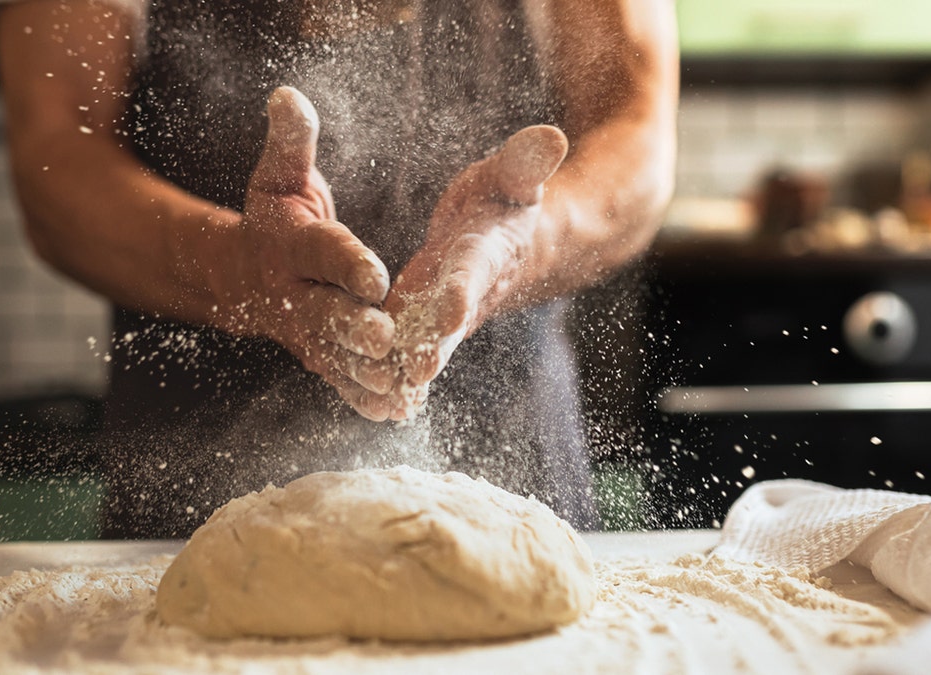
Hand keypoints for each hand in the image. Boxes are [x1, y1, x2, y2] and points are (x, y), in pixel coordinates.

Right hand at [212, 87, 397, 419]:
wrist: (239, 274)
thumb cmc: (274, 216)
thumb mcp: (279, 175)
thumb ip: (291, 142)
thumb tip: (287, 94)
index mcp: (290, 245)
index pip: (321, 252)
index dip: (347, 262)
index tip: (376, 274)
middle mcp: (293, 294)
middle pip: (325, 312)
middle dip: (354, 327)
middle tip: (386, 339)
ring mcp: (303, 332)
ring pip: (334, 355)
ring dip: (365, 373)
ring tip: (400, 386)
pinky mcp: (315, 356)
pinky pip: (338, 379)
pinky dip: (362, 396)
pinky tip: (394, 411)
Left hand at [381, 125, 568, 419]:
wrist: (513, 242)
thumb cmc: (506, 199)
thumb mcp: (514, 176)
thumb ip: (526, 161)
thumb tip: (553, 135)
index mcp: (486, 251)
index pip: (474, 270)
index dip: (463, 288)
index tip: (451, 308)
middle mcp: (468, 290)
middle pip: (451, 322)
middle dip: (435, 346)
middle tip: (416, 372)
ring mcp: (446, 313)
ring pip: (428, 345)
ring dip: (408, 371)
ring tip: (387, 397)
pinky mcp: (426, 323)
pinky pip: (411, 352)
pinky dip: (398, 378)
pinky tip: (377, 404)